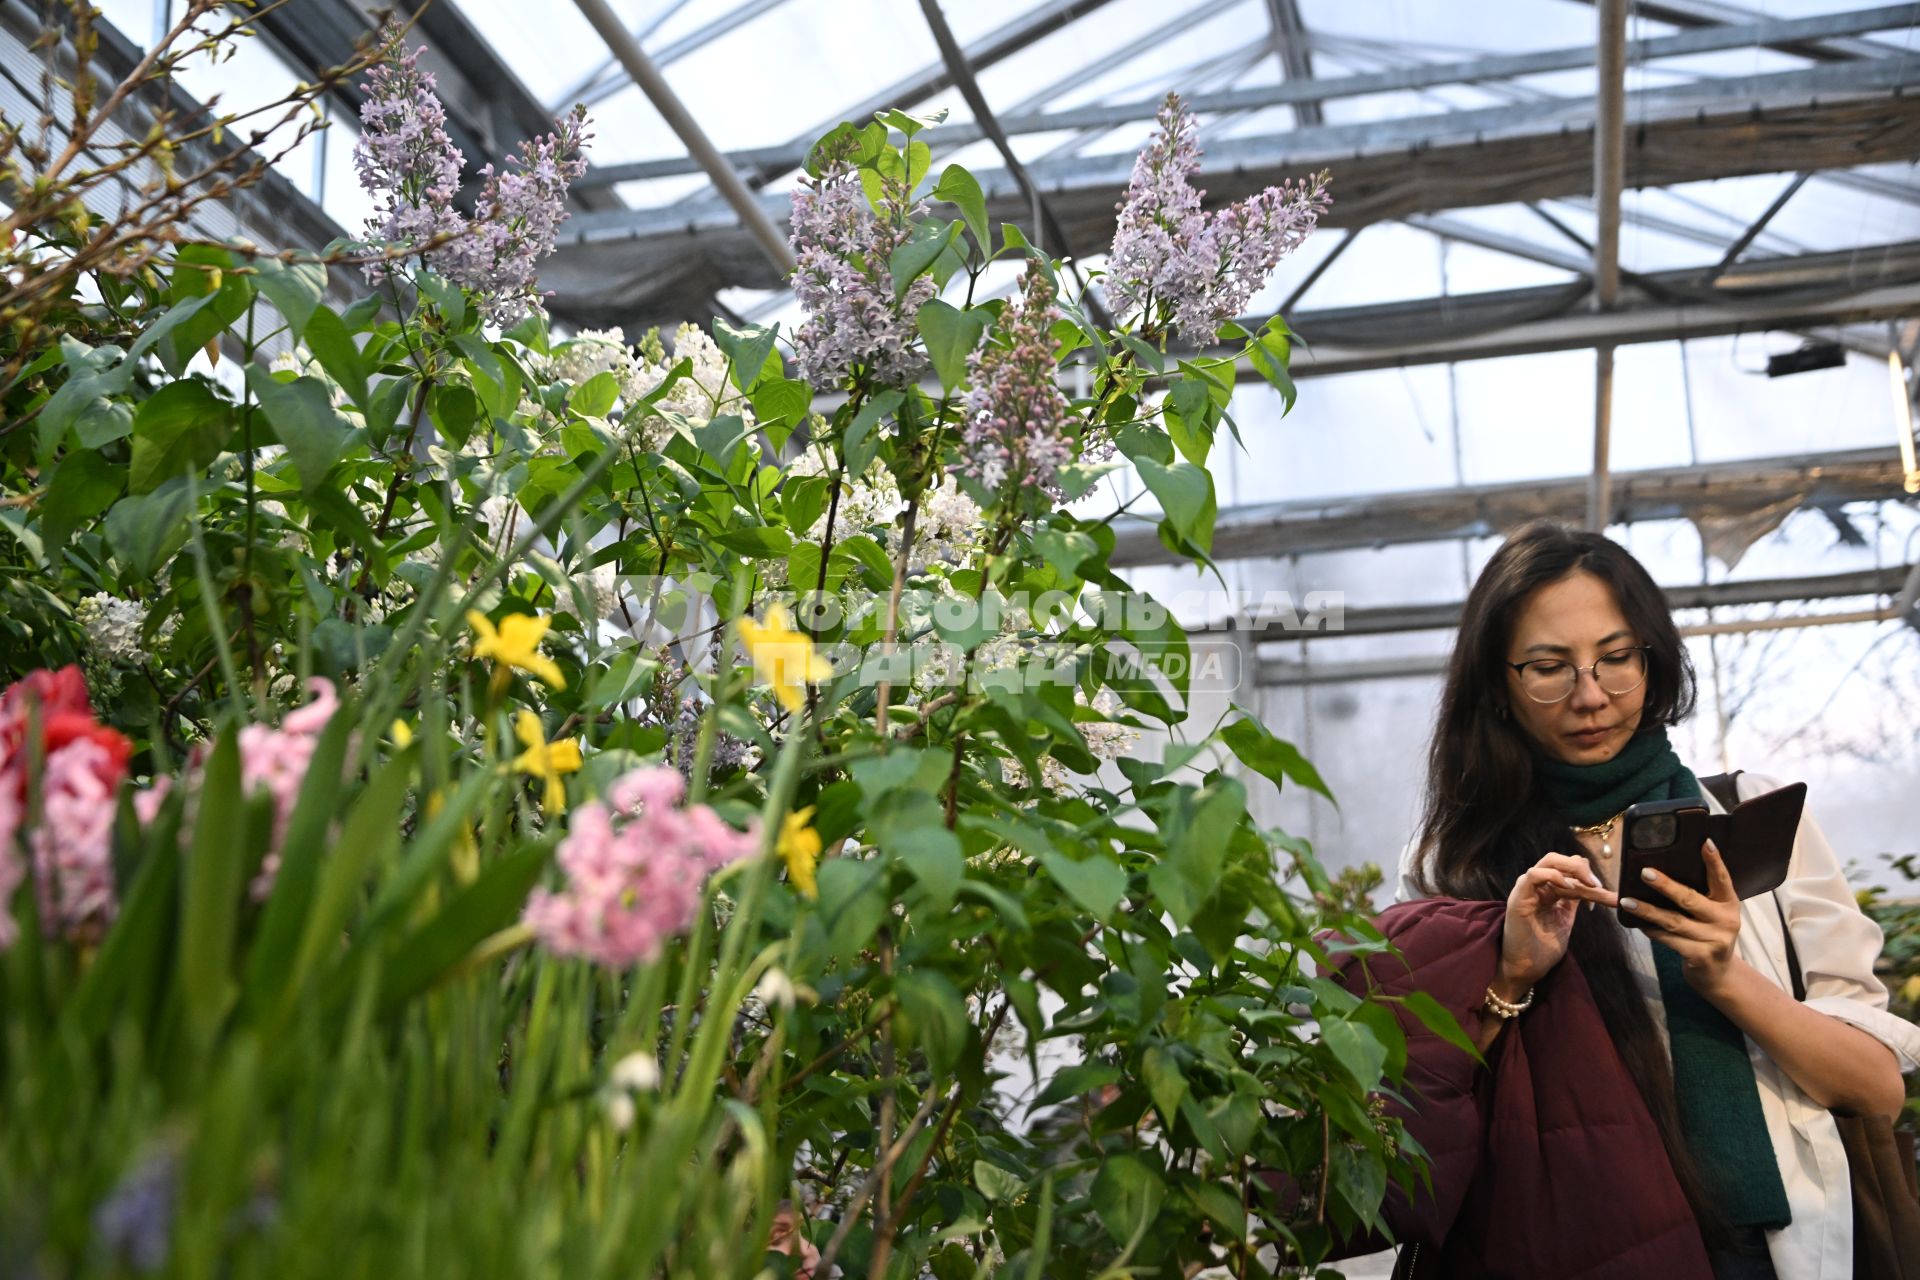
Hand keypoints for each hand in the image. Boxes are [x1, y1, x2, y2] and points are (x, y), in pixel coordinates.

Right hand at [1501, 852, 1617, 994]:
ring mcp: (1527, 890)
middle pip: (1559, 859)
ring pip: (1549, 862)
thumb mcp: (1565, 919)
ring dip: (1574, 870)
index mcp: (1547, 890)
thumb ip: (1573, 901)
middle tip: (1599, 885)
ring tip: (1590, 885)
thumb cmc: (1543, 948)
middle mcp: (1537, 886)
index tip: (1607, 897)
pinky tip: (1569, 887)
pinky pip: (1534, 875)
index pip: (1569, 870)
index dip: (1589, 878)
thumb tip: (1595, 887)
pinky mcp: (1519, 898)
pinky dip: (1553, 876)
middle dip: (1582, 868)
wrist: (1526, 969)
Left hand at [1620, 838, 1742, 995]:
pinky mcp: (1700, 957)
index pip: (1722, 879)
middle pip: (1690, 899)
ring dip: (1648, 911)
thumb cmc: (1707, 934)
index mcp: (1729, 903)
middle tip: (1645, 872)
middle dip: (1666, 885)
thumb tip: (1658, 872)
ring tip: (1626, 902)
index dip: (1714, 861)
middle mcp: (1726, 920)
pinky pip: (1669, 940)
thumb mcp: (1710, 914)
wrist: (1718, 975)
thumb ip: (1696, 896)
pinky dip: (1651, 930)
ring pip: (1674, 921)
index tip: (1704, 842)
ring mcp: (1715, 940)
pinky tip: (1637, 923)